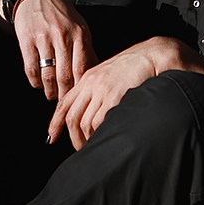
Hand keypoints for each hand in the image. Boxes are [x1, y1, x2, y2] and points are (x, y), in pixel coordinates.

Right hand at [11, 0, 91, 101]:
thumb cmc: (62, 15)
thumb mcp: (80, 28)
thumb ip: (87, 51)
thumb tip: (95, 74)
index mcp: (79, 34)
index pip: (82, 68)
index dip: (80, 87)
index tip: (79, 97)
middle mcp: (62, 35)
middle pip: (65, 76)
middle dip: (65, 93)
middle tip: (64, 101)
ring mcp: (43, 38)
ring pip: (48, 75)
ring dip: (49, 91)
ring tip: (51, 95)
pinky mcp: (26, 40)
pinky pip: (31, 68)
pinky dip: (35, 82)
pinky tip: (38, 84)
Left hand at [47, 36, 186, 149]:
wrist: (151, 55)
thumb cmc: (133, 66)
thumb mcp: (107, 74)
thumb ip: (95, 90)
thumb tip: (88, 113)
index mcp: (87, 79)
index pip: (64, 104)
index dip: (55, 123)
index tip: (52, 137)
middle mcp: (91, 84)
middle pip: (72, 117)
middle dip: (73, 137)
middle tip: (79, 148)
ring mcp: (103, 91)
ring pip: (85, 122)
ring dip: (87, 139)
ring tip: (94, 145)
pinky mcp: (116, 97)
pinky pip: (101, 121)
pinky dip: (99, 133)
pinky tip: (104, 137)